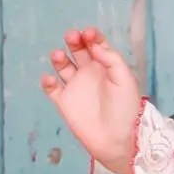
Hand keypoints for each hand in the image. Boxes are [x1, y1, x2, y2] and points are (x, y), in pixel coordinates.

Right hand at [40, 27, 141, 173]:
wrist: (118, 140)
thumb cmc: (127, 110)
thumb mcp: (125, 79)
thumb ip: (111, 59)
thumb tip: (95, 44)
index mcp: (106, 67)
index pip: (96, 45)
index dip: (91, 36)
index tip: (88, 33)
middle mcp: (90, 75)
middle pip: (78, 50)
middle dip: (74, 41)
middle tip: (72, 37)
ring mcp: (76, 88)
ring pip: (62, 66)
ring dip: (59, 58)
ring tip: (60, 56)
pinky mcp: (65, 103)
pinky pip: (51, 89)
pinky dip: (47, 82)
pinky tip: (50, 79)